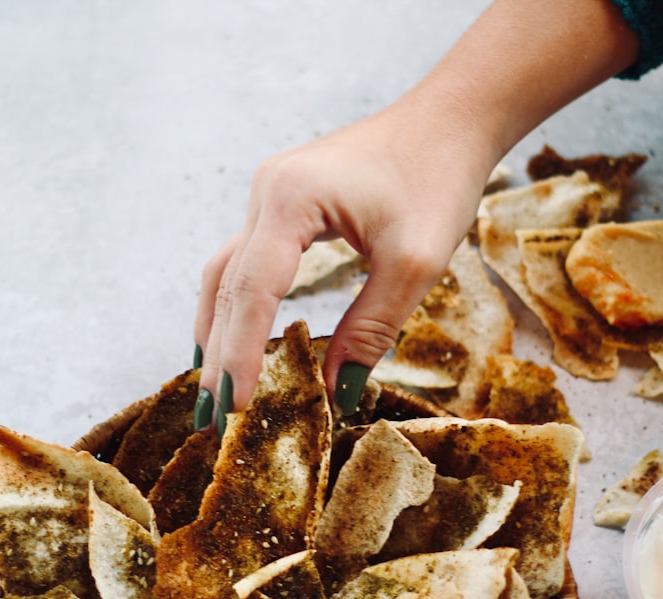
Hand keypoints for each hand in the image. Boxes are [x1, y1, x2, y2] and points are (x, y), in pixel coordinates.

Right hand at [194, 106, 491, 427]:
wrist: (450, 118)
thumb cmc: (438, 178)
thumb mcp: (414, 264)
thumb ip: (370, 329)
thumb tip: (335, 391)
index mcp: (291, 200)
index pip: (253, 293)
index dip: (240, 355)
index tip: (233, 408)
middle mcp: (266, 192)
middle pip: (228, 286)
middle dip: (219, 354)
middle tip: (212, 416)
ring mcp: (269, 191)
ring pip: (227, 272)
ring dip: (219, 329)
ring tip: (213, 386)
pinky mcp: (282, 198)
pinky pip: (245, 258)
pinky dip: (236, 302)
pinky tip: (231, 333)